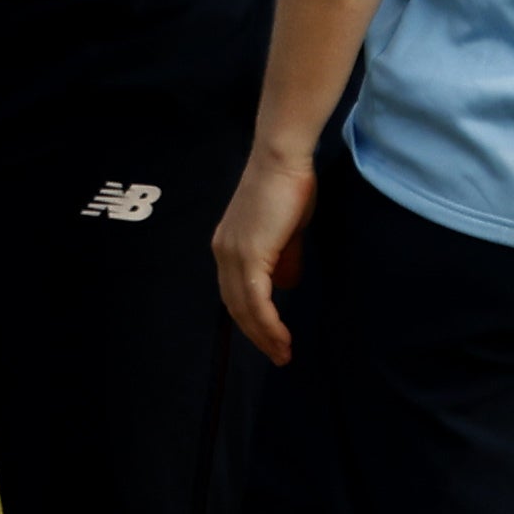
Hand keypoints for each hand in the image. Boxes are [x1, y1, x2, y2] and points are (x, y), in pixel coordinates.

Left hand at [212, 137, 318, 364]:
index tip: (271, 337)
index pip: (236, 292)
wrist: (282, 158)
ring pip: (245, 309)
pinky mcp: (249, 256)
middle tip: (278, 355)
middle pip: (236, 306)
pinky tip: (282, 339)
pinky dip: (269, 324)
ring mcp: (233, 255)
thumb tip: (286, 283)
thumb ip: (283, 257)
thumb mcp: (287, 229)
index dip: (253, 318)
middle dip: (257, 335)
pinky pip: (257, 301)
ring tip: (283, 354)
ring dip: (265, 336)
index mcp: (228, 246)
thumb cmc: (289, 185)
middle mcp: (224, 253)